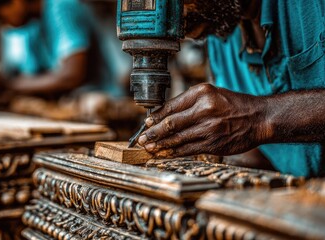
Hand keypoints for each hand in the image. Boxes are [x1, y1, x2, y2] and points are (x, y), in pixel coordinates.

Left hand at [137, 84, 269, 157]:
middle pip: (171, 124)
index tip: (146, 123)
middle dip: (153, 133)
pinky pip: (188, 150)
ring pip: (178, 139)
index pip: (172, 106)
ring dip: (160, 145)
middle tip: (141, 139)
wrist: (258, 118)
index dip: (156, 116)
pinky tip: (164, 153)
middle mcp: (204, 110)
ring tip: (149, 148)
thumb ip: (188, 102)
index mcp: (202, 93)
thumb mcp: (211, 93)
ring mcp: (209, 128)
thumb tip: (163, 114)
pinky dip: (174, 152)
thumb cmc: (233, 104)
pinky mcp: (213, 144)